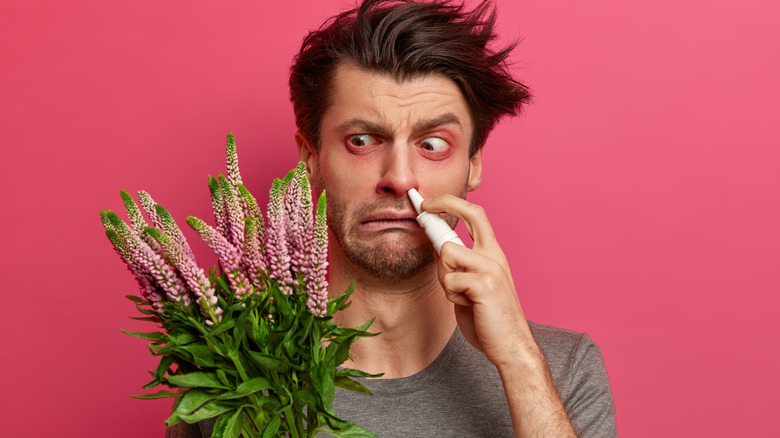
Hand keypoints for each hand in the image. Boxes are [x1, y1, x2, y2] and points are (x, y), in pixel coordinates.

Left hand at [422, 194, 539, 367]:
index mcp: (493, 254)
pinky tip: (467, 306)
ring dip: (444, 277)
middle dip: (445, 204)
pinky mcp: (485, 284)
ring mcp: (492, 268)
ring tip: (459, 296)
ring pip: (448, 253)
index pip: (476, 216)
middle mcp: (495, 256)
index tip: (429, 202)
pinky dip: (451, 294)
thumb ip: (459, 267)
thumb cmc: (489, 319)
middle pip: (472, 214)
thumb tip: (437, 249)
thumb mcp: (471, 287)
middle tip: (424, 208)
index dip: (451, 204)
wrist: (511, 346)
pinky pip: (450, 279)